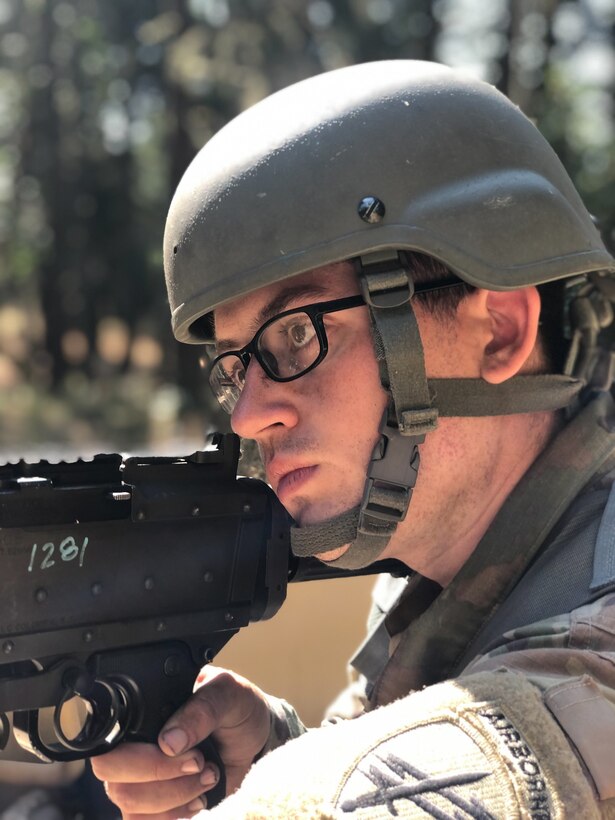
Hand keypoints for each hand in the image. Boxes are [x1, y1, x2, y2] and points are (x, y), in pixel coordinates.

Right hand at [91, 666, 272, 818]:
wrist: (254, 736)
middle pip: (112, 776)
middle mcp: (131, 745)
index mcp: (142, 712)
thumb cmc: (236, 707)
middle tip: (199, 763)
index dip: (141, 756)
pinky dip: (174, 815)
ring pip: (129, 803)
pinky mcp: (152, 804)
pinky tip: (199, 799)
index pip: (111, 740)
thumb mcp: (227, 694)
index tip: (186, 753)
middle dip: (160, 776)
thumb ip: (201, 710)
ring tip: (209, 774)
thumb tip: (168, 742)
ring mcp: (138, 777)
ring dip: (174, 796)